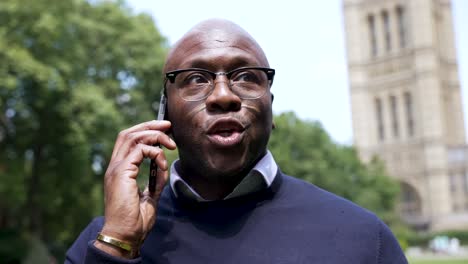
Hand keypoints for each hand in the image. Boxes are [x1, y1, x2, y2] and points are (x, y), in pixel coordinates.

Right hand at [94, 120, 175, 257]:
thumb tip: (163, 170)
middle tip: (168, 125)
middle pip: (129, 133)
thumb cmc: (135, 221)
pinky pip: (141, 151)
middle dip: (150, 125)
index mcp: (119, 171)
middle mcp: (115, 166)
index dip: (145, 130)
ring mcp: (117, 168)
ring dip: (154, 135)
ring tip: (170, 144)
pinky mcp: (122, 172)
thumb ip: (154, 182)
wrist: (125, 234)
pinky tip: (163, 164)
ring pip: (133, 137)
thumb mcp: (149, 197)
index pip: (128, 141)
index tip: (164, 131)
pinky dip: (156, 154)